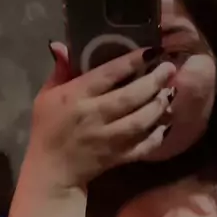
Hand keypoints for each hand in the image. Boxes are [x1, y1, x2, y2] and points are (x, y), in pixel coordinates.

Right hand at [26, 42, 175, 189]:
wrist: (51, 171)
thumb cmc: (47, 129)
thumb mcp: (46, 96)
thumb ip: (60, 71)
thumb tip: (61, 44)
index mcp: (75, 97)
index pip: (108, 74)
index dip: (132, 61)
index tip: (151, 50)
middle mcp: (94, 116)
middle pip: (130, 96)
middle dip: (154, 81)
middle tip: (169, 69)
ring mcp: (108, 139)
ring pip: (140, 121)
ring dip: (159, 106)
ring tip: (170, 92)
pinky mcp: (117, 157)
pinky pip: (143, 146)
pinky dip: (157, 136)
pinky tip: (165, 125)